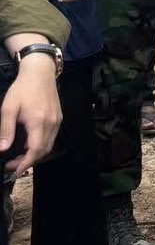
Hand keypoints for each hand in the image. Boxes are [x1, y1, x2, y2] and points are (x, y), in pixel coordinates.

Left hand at [0, 54, 61, 174]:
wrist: (40, 73)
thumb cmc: (22, 89)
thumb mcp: (8, 108)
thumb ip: (6, 129)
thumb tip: (3, 149)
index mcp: (39, 121)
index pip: (35, 150)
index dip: (25, 164)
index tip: (13, 172)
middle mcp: (52, 123)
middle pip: (43, 151)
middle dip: (28, 162)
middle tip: (11, 165)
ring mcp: (57, 121)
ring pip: (49, 145)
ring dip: (35, 155)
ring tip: (18, 157)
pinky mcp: (59, 118)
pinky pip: (51, 138)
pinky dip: (41, 146)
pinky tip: (28, 144)